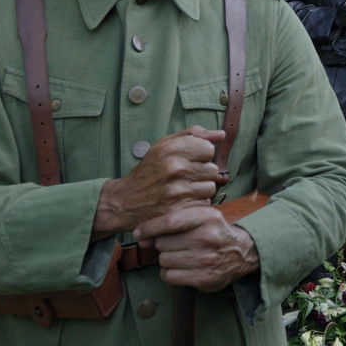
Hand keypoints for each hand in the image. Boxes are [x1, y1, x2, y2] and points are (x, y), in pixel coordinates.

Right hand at [92, 126, 225, 238]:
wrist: (125, 201)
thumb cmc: (149, 171)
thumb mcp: (164, 146)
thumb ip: (194, 136)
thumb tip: (221, 134)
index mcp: (170, 149)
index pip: (208, 149)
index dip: (201, 156)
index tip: (190, 161)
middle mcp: (174, 168)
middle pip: (212, 170)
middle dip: (202, 174)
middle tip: (185, 178)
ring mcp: (176, 191)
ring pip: (210, 188)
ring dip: (200, 190)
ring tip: (184, 190)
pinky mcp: (178, 210)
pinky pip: (203, 204)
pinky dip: (196, 204)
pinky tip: (182, 201)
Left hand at [134, 205, 259, 291]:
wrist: (241, 253)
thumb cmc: (213, 232)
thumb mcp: (200, 217)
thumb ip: (172, 222)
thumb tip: (141, 237)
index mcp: (207, 216)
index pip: (171, 221)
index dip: (150, 228)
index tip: (139, 233)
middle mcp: (209, 236)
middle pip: (163, 243)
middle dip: (162, 245)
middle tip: (175, 245)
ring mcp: (207, 259)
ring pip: (164, 260)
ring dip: (166, 260)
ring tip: (181, 256)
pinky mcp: (205, 278)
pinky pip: (170, 276)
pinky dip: (170, 274)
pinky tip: (181, 268)